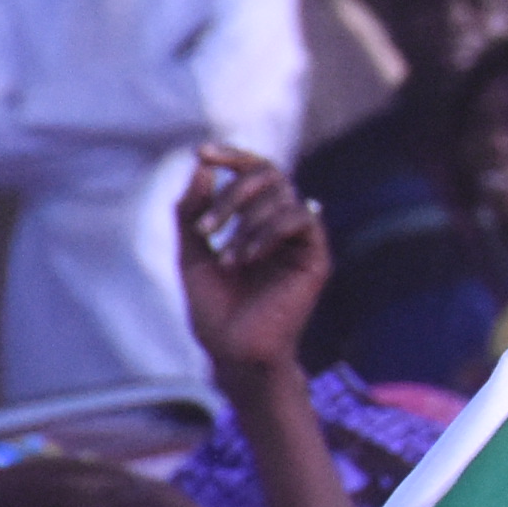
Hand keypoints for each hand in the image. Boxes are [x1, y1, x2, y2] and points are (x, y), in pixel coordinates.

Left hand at [174, 147, 325, 384]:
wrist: (233, 352)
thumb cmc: (214, 310)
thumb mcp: (191, 254)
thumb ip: (192, 212)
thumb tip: (199, 167)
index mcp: (255, 218)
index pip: (252, 170)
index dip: (230, 155)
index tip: (201, 153)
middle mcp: (281, 223)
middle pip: (269, 173)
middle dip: (233, 193)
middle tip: (207, 229)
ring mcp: (300, 239)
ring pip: (282, 196)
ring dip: (245, 223)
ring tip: (226, 260)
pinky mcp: (316, 257)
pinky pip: (300, 220)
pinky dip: (268, 233)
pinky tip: (247, 258)